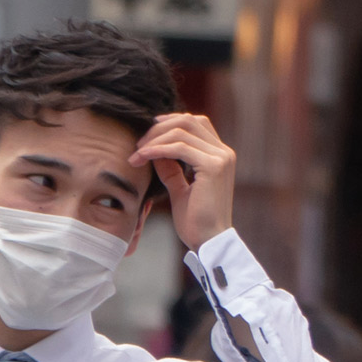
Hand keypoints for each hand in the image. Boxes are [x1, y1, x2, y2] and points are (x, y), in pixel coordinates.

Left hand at [132, 112, 237, 251]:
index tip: (147, 136)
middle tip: (137, 144)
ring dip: (153, 139)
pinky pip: (179, 147)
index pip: (195, 123)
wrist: (208, 241)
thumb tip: (153, 149)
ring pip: (181, 131)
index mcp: (220, 155)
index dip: (169, 123)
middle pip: (188, 120)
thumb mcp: (179, 187)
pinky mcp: (213, 167)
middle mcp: (224, 152)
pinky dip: (156, 149)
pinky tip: (142, 157)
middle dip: (158, 128)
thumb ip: (170, 167)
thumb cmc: (195, 220)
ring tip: (136, 154)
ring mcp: (221, 158)